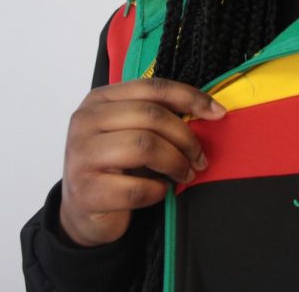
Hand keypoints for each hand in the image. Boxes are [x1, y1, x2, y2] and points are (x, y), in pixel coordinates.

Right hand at [58, 77, 226, 246]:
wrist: (83, 211)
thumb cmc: (113, 167)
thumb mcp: (131, 132)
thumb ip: (157, 117)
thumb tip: (208, 112)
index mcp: (99, 100)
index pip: (152, 88)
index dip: (190, 98)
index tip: (217, 113)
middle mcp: (85, 122)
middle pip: (150, 116)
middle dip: (185, 137)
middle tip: (200, 157)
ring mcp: (81, 156)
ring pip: (144, 146)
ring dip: (175, 162)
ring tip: (185, 174)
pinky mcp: (86, 191)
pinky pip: (136, 188)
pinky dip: (157, 191)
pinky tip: (160, 191)